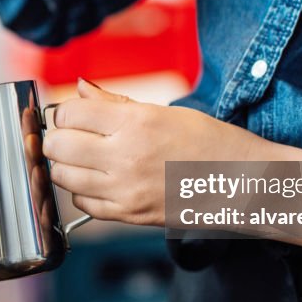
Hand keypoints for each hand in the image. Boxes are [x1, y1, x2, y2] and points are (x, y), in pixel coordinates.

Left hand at [43, 79, 274, 226]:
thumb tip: (81, 87)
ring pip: (62, 177)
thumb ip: (115, 103)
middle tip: (70, 135)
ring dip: (65, 165)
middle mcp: (125, 157)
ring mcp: (125, 190)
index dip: (64, 112)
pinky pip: (82, 203)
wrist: (244, 185)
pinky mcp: (128, 215)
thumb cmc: (210, 143)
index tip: (72, 115)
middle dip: (57, 138)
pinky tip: (99, 180)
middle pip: (57, 146)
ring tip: (83, 158)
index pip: (69, 114)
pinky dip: (82, 190)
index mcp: (136, 123)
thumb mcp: (164, 112)